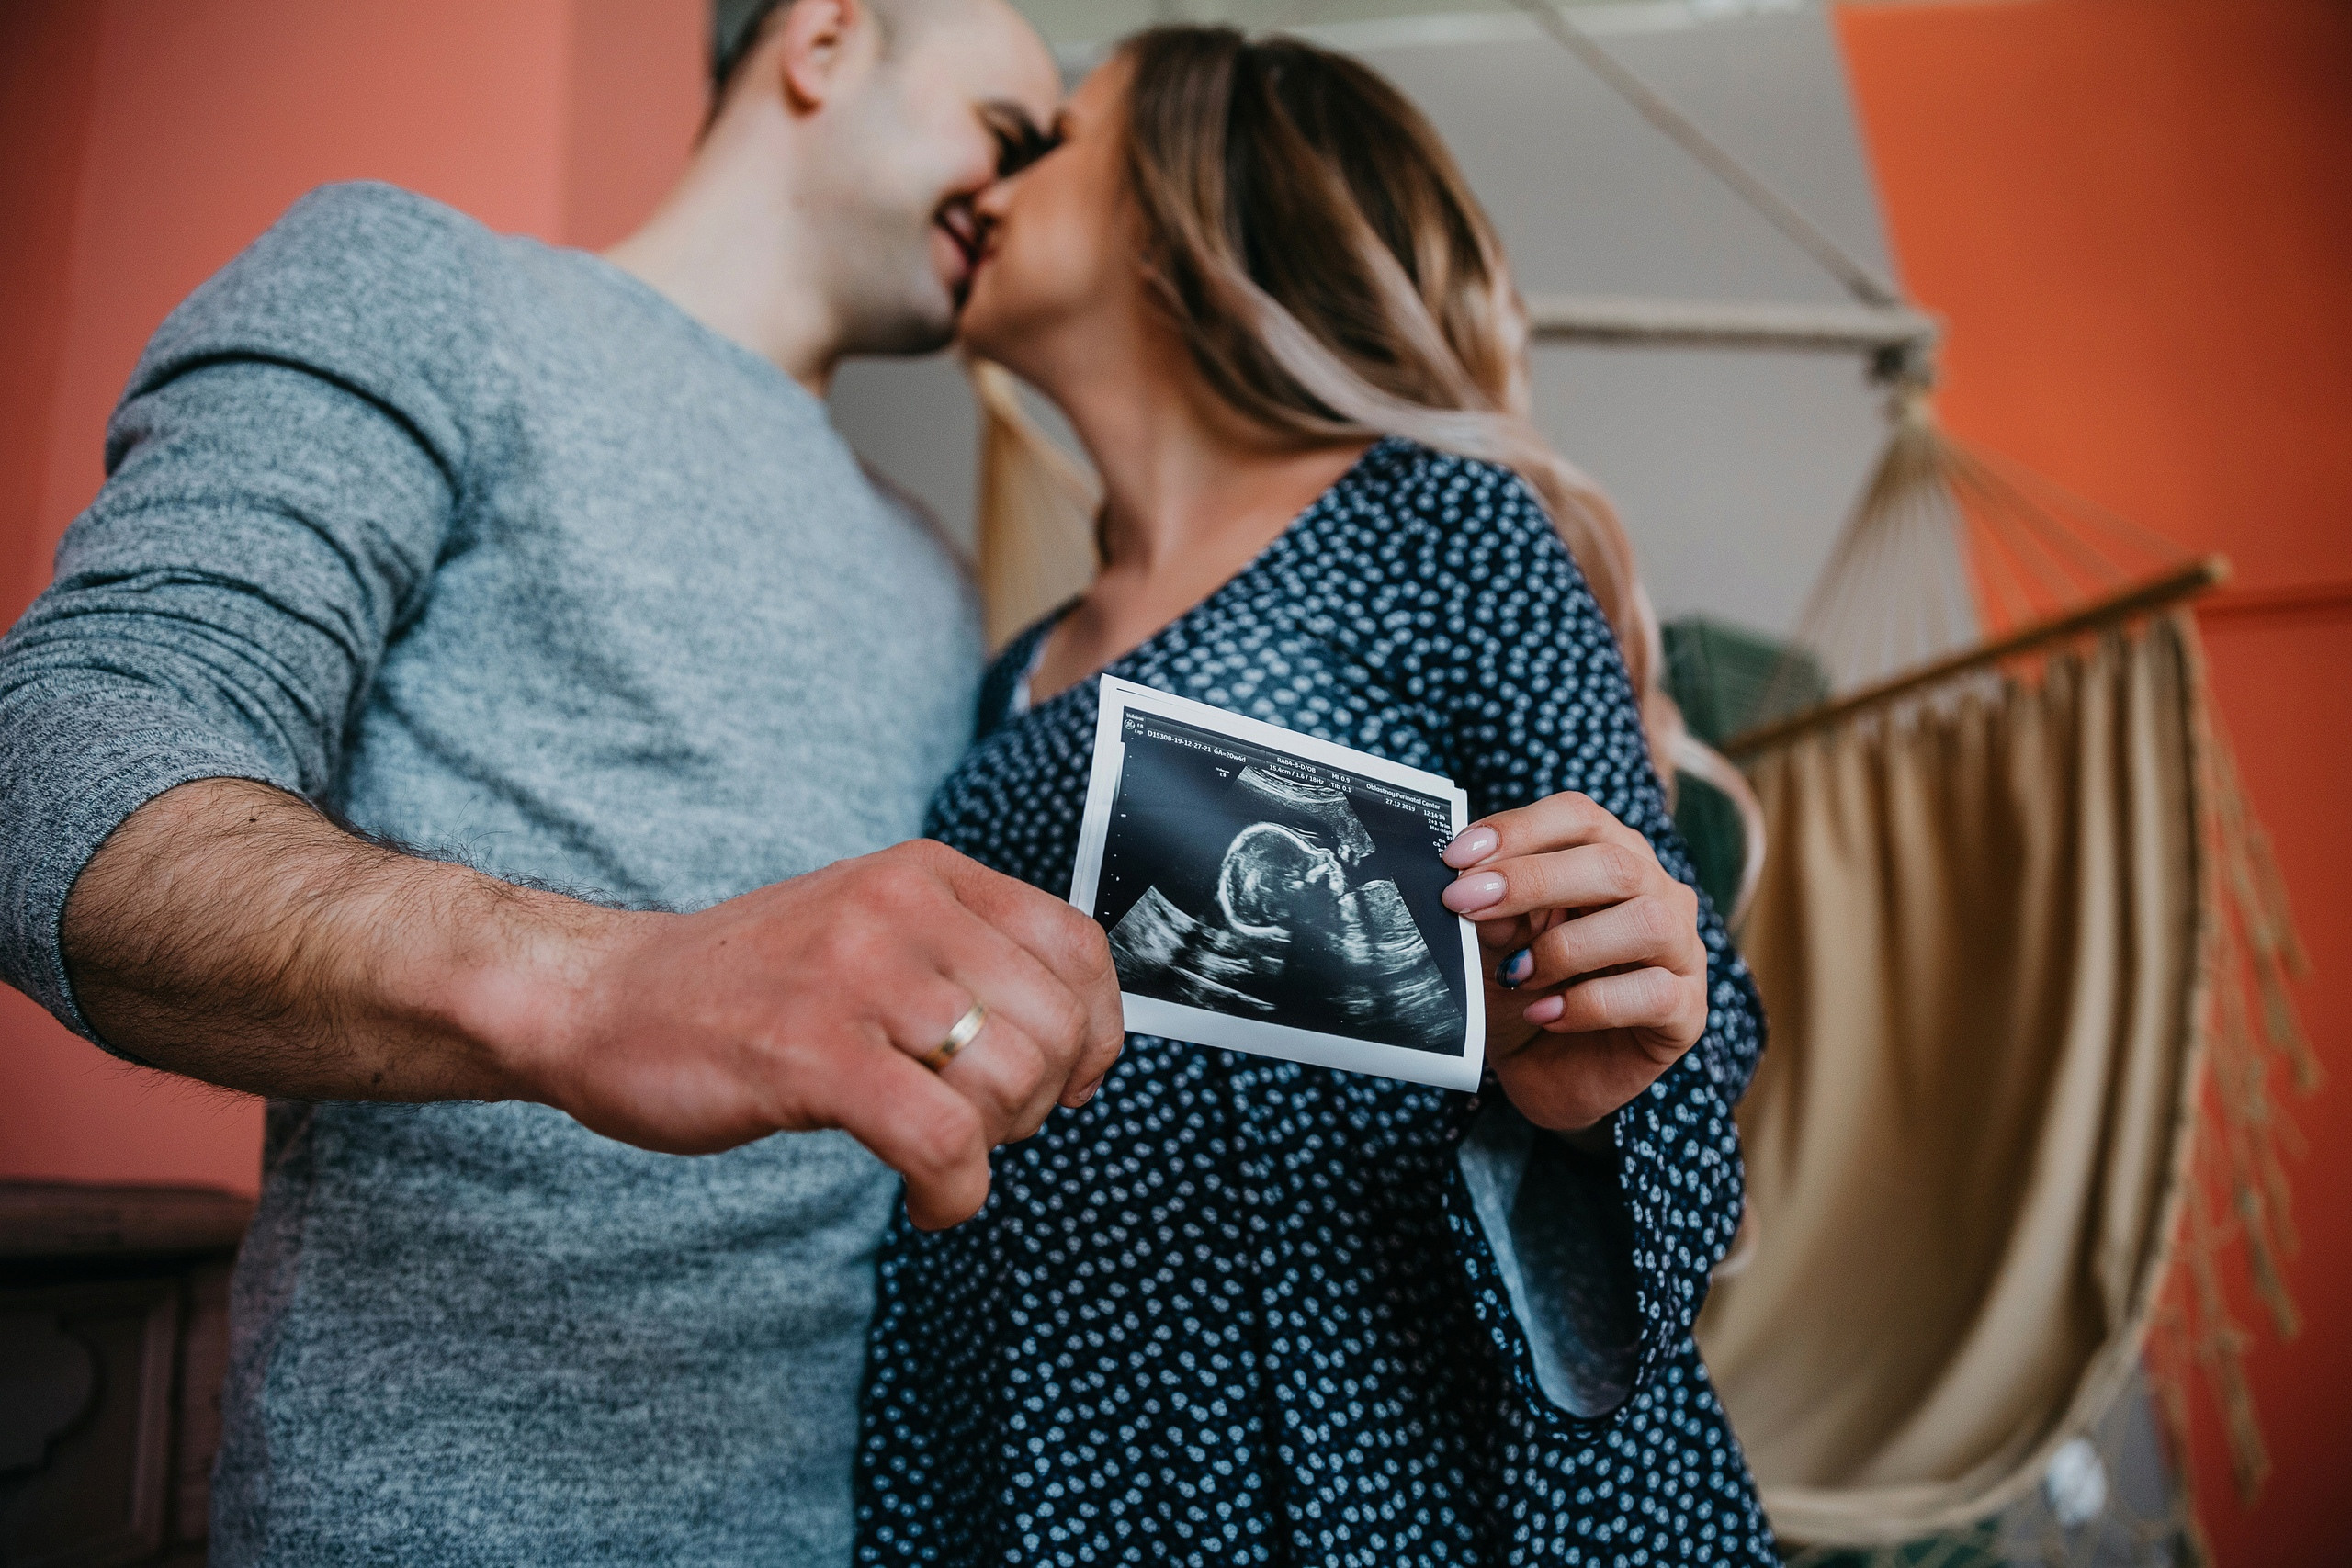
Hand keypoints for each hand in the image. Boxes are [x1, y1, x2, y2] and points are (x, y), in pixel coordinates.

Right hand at [65, 783, 1122, 1231]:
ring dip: (993, 1148)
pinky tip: (926, 1205)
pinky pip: (944, 1139)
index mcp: (926, 874)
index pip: (1079, 946)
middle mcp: (902, 908)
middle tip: (983, 1130)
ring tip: (939, 1157)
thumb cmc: (741, 984)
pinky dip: (956, 1193)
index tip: (1064, 1082)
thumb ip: (963, 953)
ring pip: (1009, 1081)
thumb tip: (1073, 1025)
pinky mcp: (812, 1054)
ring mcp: (855, 976)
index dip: (1096, 1031)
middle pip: (1057, 1023)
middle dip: (1041, 1102)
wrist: (597, 999)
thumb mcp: (870, 927)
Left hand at [1438, 794, 1706, 1133]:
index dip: (1519, 829)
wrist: (1543, 1074)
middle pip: (1615, 863)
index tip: (1457, 858)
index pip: (1579, 816)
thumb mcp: (1496, 946)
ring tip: (1517, 973)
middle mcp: (1657, 893)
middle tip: (1466, 904)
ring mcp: (1682, 951)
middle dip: (1532, 880)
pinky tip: (1545, 1015)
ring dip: (1568, 946)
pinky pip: (1654, 993)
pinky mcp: (1688, 1011)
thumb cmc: (1524, 992)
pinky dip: (1590, 1003)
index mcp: (1612, 857)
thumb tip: (1474, 887)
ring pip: (1648, 921)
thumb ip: (1495, 912)